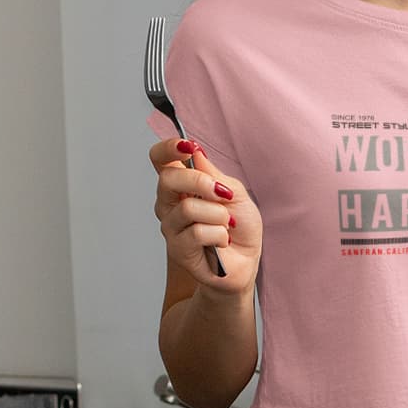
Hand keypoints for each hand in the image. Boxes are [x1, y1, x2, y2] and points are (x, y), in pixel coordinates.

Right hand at [150, 137, 260, 296]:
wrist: (246, 261)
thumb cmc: (240, 228)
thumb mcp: (235, 192)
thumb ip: (214, 174)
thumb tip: (195, 152)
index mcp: (181, 185)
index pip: (160, 160)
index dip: (168, 148)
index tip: (187, 146)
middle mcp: (170, 204)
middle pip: (167, 179)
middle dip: (200, 182)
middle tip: (223, 194)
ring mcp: (171, 227)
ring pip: (188, 208)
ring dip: (218, 215)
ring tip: (227, 225)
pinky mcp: (178, 249)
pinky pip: (197, 232)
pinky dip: (219, 235)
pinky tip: (222, 242)